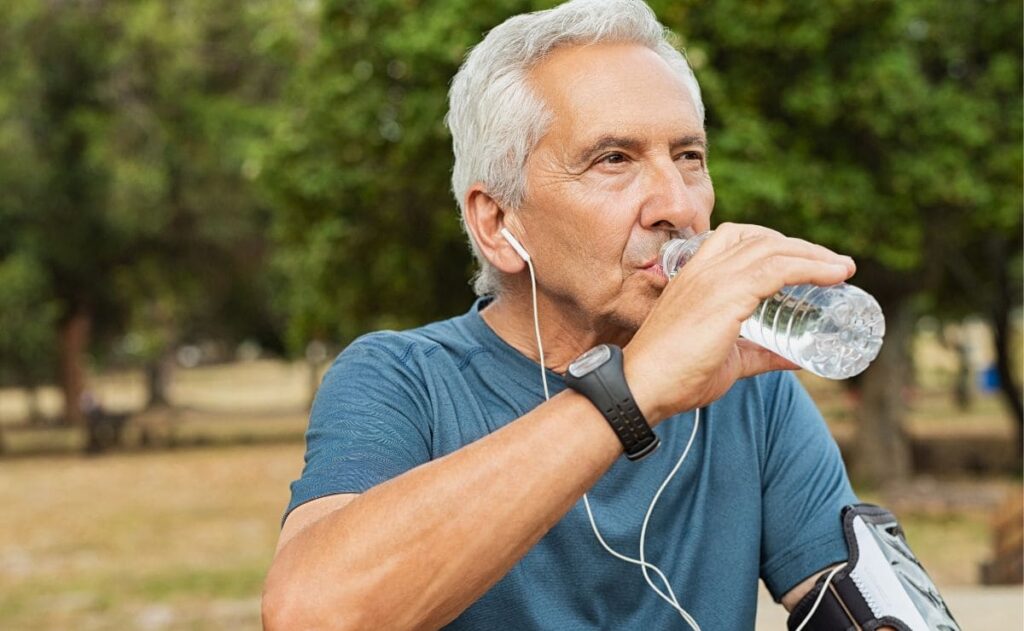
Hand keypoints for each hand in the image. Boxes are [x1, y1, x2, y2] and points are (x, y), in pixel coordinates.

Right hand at [623, 223, 854, 423]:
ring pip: (774, 249)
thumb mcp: (728, 359)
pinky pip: (777, 270)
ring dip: (814, 255)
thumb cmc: (676, 376)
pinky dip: (810, 268)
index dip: (775, 242)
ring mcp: (714, 279)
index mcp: (695, 275)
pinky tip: (833, 275)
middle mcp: (704, 269)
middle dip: (803, 247)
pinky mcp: (726, 296)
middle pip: (762, 239)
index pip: (737, 237)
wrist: (643, 387)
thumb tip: (798, 358)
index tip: (805, 259)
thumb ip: (760, 354)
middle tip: (834, 265)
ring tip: (842, 269)